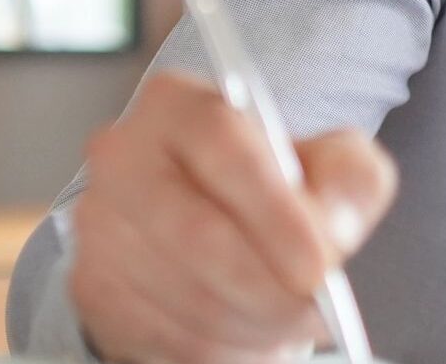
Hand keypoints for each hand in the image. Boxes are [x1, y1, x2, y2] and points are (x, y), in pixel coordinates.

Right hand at [69, 72, 398, 362]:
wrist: (223, 231)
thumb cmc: (280, 192)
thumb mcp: (335, 166)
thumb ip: (350, 180)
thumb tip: (333, 227)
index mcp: (178, 105)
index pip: (220, 144)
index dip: (274, 210)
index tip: (320, 263)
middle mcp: (123, 157)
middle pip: (195, 232)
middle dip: (268, 286)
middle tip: (316, 309)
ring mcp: (99, 224)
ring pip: (185, 294)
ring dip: (253, 322)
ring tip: (289, 318)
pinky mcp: (94, 285)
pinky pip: (164, 334)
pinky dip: (222, 346)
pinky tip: (249, 330)